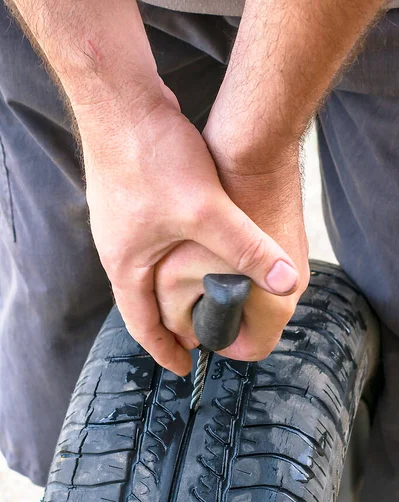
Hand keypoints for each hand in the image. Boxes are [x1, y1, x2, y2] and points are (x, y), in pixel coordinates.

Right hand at [76, 94, 299, 375]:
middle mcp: (116, 248)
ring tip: (198, 298)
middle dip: (168, 322)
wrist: (121, 101)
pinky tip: (191, 250)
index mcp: (125, 265)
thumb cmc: (151, 159)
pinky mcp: (131, 199)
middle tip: (197, 335)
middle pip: (141, 301)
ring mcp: (121, 222)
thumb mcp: (206, 210)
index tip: (186, 367)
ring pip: (146, 272)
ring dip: (169, 290)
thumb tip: (285, 281)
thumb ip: (247, 248)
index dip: (165, 350)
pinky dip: (170, 260)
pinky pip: (151, 244)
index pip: (142, 324)